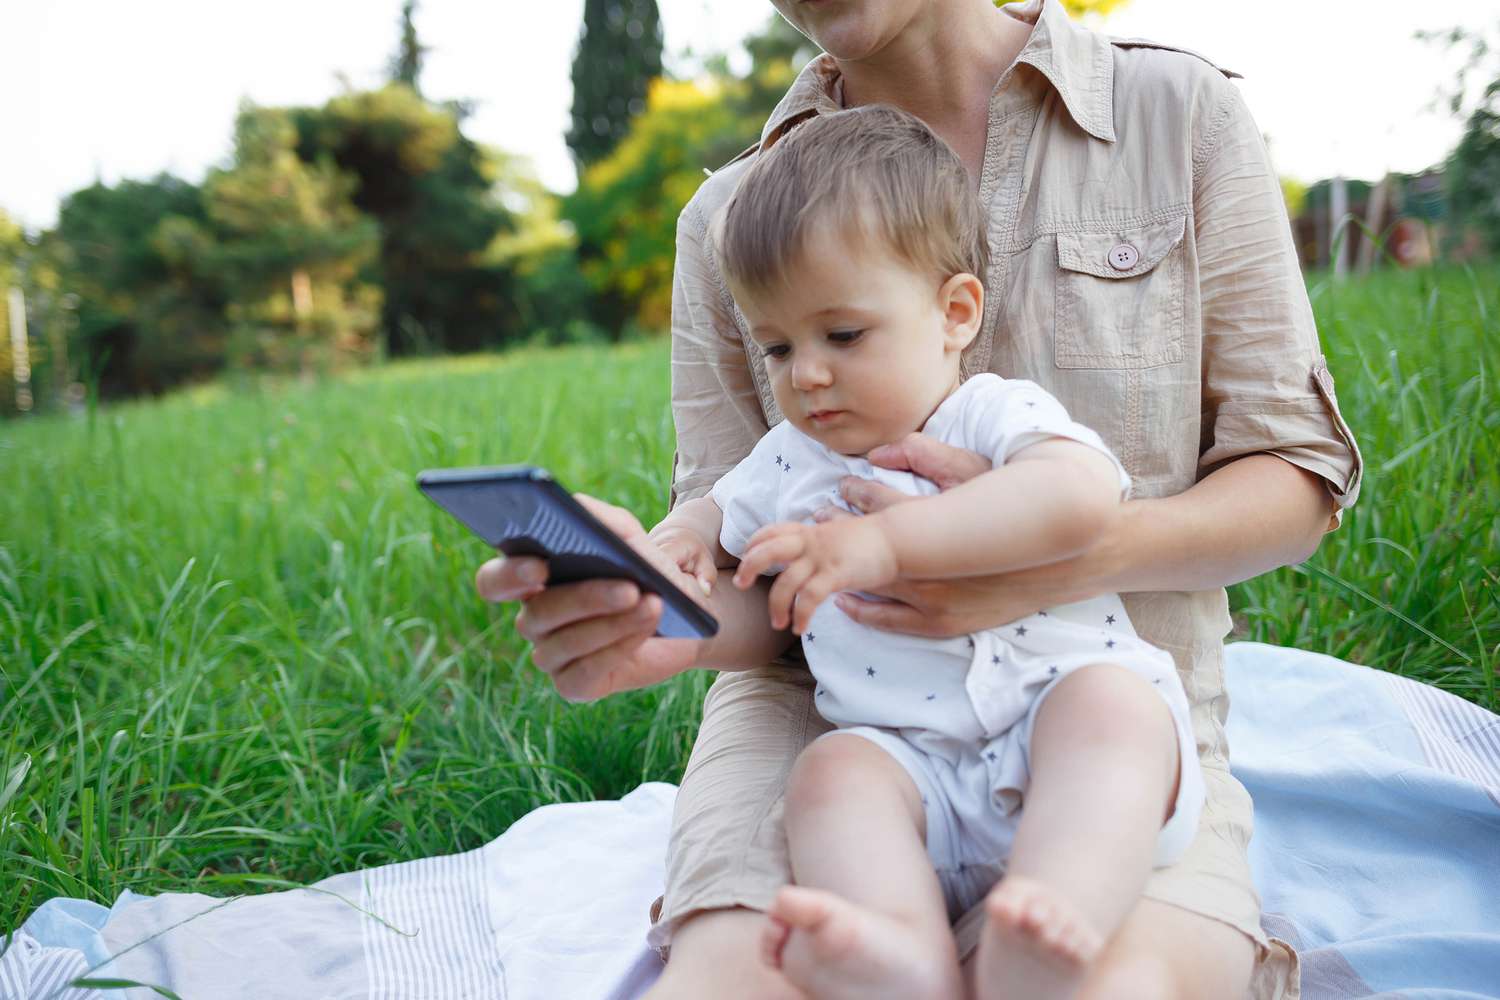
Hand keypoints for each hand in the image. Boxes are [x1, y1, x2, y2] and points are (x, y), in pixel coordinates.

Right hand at [474, 494, 704, 701]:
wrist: (686, 616)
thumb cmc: (647, 570)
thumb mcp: (630, 539)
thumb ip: (602, 520)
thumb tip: (576, 507)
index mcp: (530, 580)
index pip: (493, 582)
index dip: (509, 576)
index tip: (540, 565)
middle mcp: (534, 619)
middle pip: (537, 614)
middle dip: (585, 599)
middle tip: (628, 587)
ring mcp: (551, 655)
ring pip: (564, 643)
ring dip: (612, 622)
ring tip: (652, 602)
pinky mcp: (575, 685)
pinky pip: (585, 672)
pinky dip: (620, 647)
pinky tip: (647, 627)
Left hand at [732, 516, 897, 634]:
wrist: (899, 539)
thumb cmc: (871, 539)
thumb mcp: (838, 535)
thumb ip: (819, 543)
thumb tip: (807, 556)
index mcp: (810, 531)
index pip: (771, 532)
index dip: (753, 544)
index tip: (746, 558)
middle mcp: (811, 542)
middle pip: (767, 549)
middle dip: (749, 567)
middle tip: (740, 584)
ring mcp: (822, 558)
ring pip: (785, 581)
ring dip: (775, 605)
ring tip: (776, 623)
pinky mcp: (836, 574)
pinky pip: (809, 597)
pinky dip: (800, 615)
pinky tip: (799, 627)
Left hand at [816, 433, 1114, 635]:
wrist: (1067, 555)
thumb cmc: (1020, 506)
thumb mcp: (976, 470)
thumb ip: (925, 454)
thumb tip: (878, 452)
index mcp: (936, 524)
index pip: (878, 507)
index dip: (854, 496)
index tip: (841, 488)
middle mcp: (932, 566)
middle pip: (869, 550)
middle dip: (841, 533)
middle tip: (821, 519)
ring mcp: (938, 600)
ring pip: (874, 587)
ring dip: (846, 573)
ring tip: (827, 558)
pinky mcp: (948, 624)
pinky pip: (894, 623)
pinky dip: (866, 612)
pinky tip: (848, 602)